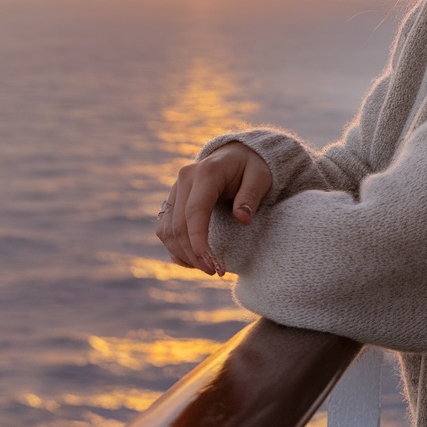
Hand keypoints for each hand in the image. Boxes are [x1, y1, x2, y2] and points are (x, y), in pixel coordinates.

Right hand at [156, 142, 271, 275]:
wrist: (237, 154)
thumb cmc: (252, 166)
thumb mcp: (261, 176)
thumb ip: (251, 196)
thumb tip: (242, 219)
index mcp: (206, 172)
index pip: (194, 212)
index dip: (198, 242)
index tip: (212, 266)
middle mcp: (185, 179)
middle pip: (178, 225)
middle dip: (194, 254)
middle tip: (215, 272)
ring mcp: (175, 189)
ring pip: (167, 230)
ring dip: (183, 254)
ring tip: (206, 268)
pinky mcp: (172, 200)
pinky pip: (165, 229)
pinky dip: (175, 248)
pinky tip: (192, 261)